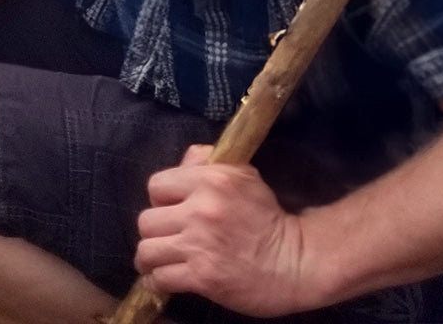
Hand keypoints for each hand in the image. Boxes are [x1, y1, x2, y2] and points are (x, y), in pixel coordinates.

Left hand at [134, 145, 314, 316]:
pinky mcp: (204, 277)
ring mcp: (200, 245)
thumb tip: (180, 165)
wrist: (297, 261)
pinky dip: (158, 281)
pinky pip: (161, 278)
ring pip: (147, 251)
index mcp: (208, 180)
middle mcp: (200, 210)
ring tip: (156, 261)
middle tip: (165, 237)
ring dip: (149, 258)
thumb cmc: (267, 216)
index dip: (160, 199)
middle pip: (146, 220)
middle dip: (153, 231)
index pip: (156, 185)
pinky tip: (163, 280)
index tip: (170, 210)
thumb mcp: (241, 174)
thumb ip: (205, 161)